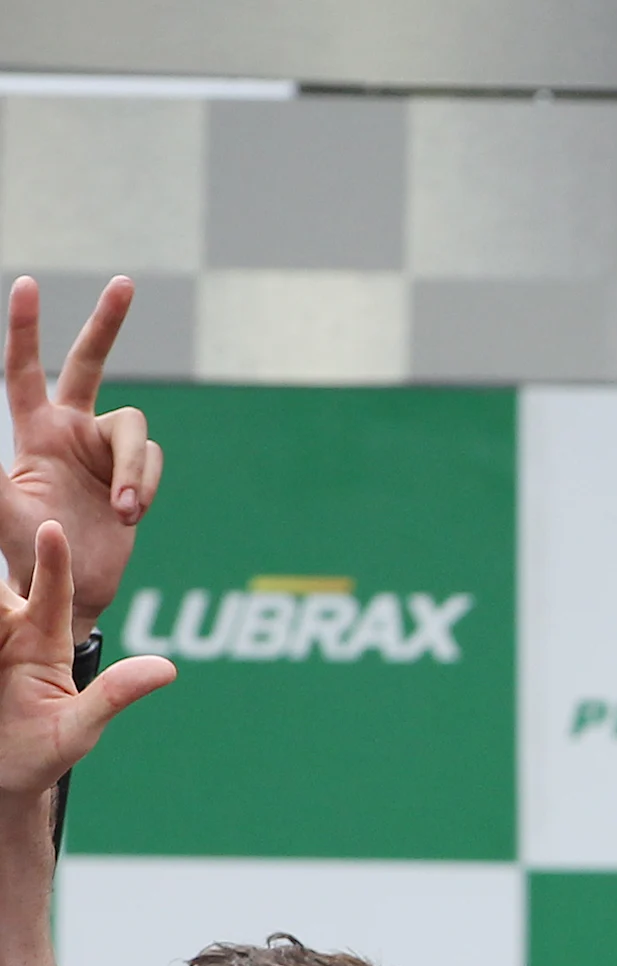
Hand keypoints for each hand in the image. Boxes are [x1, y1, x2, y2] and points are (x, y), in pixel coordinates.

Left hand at [0, 278, 156, 635]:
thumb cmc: (26, 548)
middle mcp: (72, 430)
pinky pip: (154, 465)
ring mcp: (108, 451)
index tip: (25, 283)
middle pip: (92, 363)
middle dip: (108, 322)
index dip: (24, 327)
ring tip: (124, 511)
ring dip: (135, 471)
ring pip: (136, 432)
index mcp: (34, 429)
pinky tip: (128, 515)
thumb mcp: (1, 506)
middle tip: (125, 282)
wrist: (73, 585)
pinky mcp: (138, 475)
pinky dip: (146, 488)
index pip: (25, 369)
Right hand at [0, 520, 167, 796]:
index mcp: (45, 641)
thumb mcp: (80, 728)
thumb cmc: (46, 752)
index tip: (52, 529)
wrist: (1, 777)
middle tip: (2, 501)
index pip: (52, 593)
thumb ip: (114, 696)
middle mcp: (10, 630)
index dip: (54, 562)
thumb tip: (168, 669)